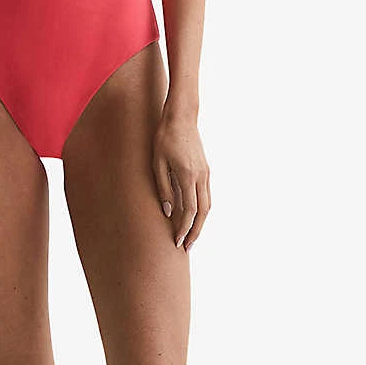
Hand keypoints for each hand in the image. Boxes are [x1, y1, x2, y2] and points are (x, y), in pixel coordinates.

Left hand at [152, 113, 210, 250]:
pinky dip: (202, 211)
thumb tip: (167, 211)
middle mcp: (201, 177)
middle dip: (195, 233)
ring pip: (208, 206)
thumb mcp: (157, 163)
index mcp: (188, 176)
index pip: (189, 211)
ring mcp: (206, 173)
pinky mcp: (206, 170)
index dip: (183, 229)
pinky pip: (207, 196)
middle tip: (186, 247)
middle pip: (202, 213)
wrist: (182, 117)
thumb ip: (163, 188)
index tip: (176, 242)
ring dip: (201, 224)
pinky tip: (194, 218)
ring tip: (191, 237)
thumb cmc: (164, 137)